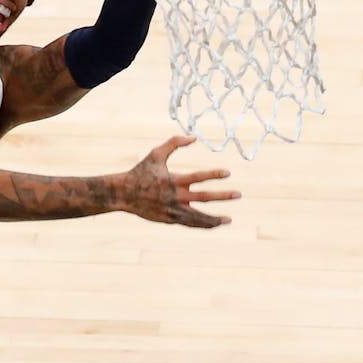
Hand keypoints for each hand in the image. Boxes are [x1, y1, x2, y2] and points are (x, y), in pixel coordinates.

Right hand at [121, 136, 237, 228]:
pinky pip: (189, 224)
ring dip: (215, 219)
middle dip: (222, 196)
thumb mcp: (155, 155)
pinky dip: (202, 225)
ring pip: (198, 217)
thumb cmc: (141, 172)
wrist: (123, 194)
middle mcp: (175, 197)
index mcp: (172, 180)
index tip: (228, 173)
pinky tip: (214, 224)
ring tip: (229, 219)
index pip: (198, 177)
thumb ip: (174, 144)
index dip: (213, 174)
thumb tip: (193, 136)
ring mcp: (172, 210)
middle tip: (238, 194)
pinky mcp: (169, 220)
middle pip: (203, 198)